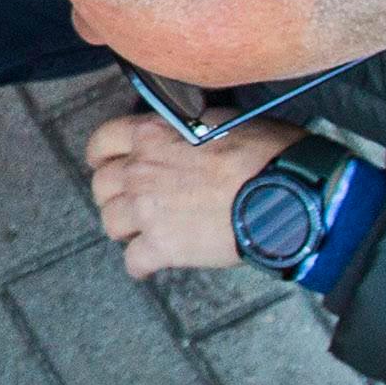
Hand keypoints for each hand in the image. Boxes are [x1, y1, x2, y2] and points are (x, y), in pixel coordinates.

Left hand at [84, 115, 297, 278]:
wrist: (284, 193)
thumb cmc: (265, 153)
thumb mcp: (224, 120)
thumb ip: (191, 127)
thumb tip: (189, 130)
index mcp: (153, 134)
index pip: (103, 141)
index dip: (103, 155)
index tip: (108, 163)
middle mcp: (140, 170)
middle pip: (101, 186)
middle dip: (114, 194)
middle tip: (134, 202)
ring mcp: (146, 210)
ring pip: (111, 223)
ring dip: (126, 229)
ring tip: (145, 232)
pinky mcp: (161, 246)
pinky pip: (133, 262)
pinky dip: (142, 264)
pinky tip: (154, 263)